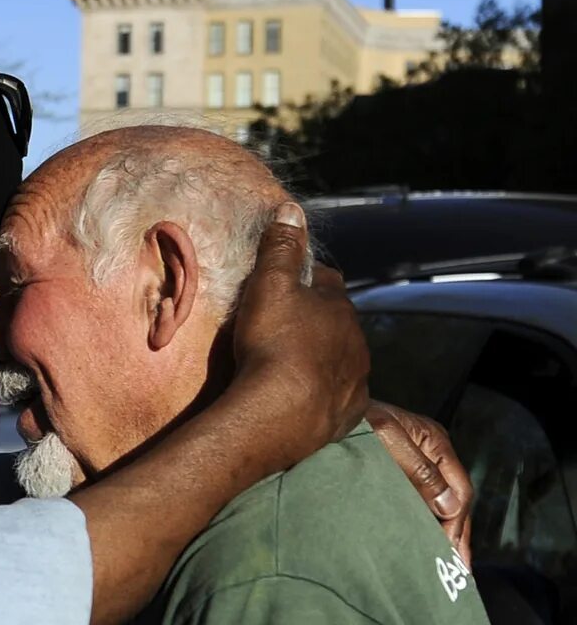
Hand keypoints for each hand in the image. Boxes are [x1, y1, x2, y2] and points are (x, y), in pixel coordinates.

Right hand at [233, 202, 369, 462]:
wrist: (279, 413)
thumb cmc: (273, 343)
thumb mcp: (269, 285)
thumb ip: (280, 248)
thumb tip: (292, 210)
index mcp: (339, 308)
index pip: (327, 283)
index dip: (306, 281)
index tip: (286, 285)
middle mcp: (356, 343)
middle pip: (337, 325)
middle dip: (317, 323)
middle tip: (285, 328)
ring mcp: (355, 381)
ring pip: (341, 361)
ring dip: (322, 360)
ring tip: (292, 366)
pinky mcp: (346, 414)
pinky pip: (337, 398)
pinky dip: (324, 394)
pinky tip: (304, 398)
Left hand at [367, 402, 473, 563]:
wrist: (320, 416)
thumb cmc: (353, 423)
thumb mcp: (387, 441)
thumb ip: (418, 470)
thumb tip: (450, 505)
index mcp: (435, 442)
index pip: (459, 489)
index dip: (456, 522)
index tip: (449, 552)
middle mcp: (429, 453)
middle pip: (452, 500)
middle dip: (456, 534)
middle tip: (458, 570)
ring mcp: (414, 463)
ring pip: (436, 504)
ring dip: (441, 532)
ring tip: (443, 564)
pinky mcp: (395, 474)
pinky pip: (417, 502)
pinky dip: (422, 523)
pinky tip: (419, 543)